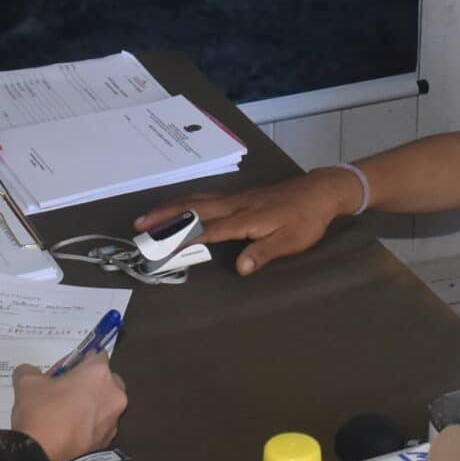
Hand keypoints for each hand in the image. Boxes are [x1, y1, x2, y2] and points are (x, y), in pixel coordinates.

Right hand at [10, 351, 126, 460]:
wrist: (42, 458)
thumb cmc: (40, 413)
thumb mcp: (26, 383)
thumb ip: (30, 370)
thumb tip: (30, 371)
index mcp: (98, 373)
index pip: (96, 354)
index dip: (78, 361)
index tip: (63, 372)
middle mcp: (114, 394)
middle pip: (106, 380)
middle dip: (89, 383)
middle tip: (64, 392)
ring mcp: (113, 420)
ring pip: (105, 404)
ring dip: (90, 405)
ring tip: (65, 415)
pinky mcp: (109, 441)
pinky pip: (100, 425)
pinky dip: (89, 425)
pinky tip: (69, 431)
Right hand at [139, 167, 359, 276]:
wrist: (320, 191)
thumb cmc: (307, 220)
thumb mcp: (291, 241)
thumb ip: (264, 253)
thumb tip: (240, 268)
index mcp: (247, 218)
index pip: (210, 229)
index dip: (186, 239)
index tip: (162, 249)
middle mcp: (236, 205)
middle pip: (194, 208)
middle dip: (165, 217)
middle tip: (139, 226)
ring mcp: (236, 198)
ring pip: (197, 200)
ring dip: (171, 208)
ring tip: (148, 217)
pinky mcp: (239, 196)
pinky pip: (205, 197)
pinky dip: (185, 202)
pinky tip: (177, 207)